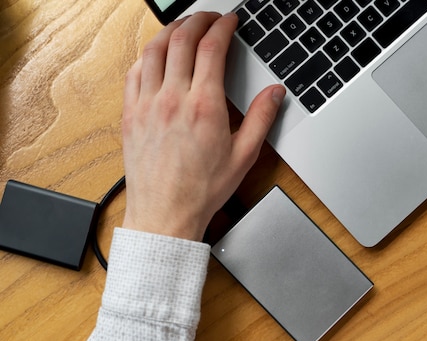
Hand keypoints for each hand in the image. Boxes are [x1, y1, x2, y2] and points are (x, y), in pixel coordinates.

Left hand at [121, 12, 285, 240]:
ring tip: (183, 26)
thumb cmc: (202, 190)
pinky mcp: (130, 114)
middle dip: (197, 20)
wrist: (166, 214)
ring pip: (154, 50)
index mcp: (204, 107)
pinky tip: (155, 54)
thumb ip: (261, 118)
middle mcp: (172, 99)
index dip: (222, 27)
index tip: (230, 21)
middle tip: (209, 16)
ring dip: (170, 30)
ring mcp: (147, 105)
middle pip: (181, 40)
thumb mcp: (244, 156)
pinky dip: (147, 54)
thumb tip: (275, 93)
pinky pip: (134, 72)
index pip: (212, 49)